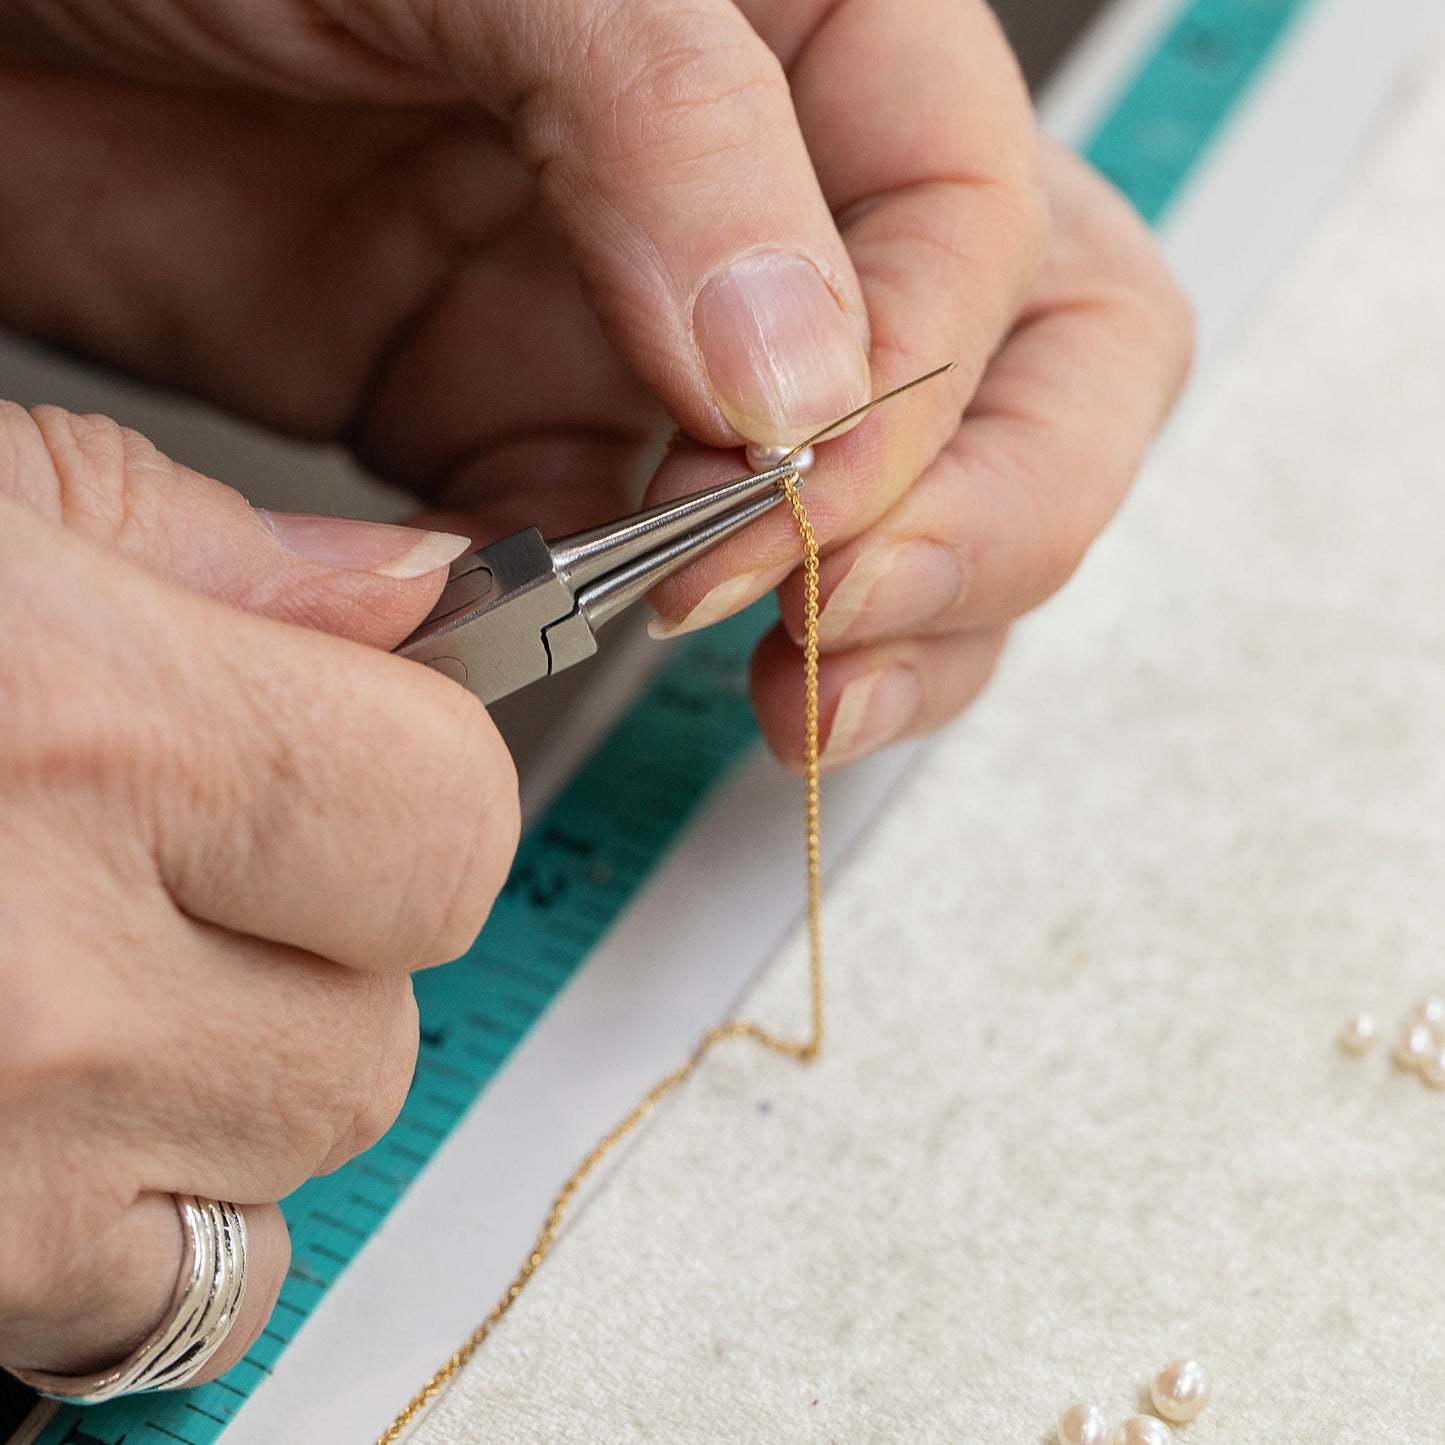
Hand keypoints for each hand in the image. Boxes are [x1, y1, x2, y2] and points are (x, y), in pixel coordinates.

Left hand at [0, 0, 1189, 773]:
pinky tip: (587, 639)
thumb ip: (672, 124)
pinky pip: (635, 560)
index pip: (982, 234)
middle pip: (999, 382)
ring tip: (792, 695)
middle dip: (971, 529)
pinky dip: (638, 631)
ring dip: (853, 615)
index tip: (803, 495)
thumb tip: (806, 378)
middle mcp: (749, 191)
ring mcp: (635, 326)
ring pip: (850, 506)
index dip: (924, 398)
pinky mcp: (509, 423)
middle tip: (851, 626)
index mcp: (805, 34)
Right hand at [0, 405, 518, 1381]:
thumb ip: (208, 548)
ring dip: (223, 1085)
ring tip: (66, 979)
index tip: (367, 764)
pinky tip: (12, 1102)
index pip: (449, 821)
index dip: (420, 788)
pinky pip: (154, 1299)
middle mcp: (24, 986)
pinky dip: (118, 1211)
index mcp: (70, 728)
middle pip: (384, 1025)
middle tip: (188, 871)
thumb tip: (404, 590)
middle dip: (322, 949)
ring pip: (285, 1172)